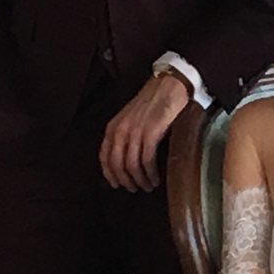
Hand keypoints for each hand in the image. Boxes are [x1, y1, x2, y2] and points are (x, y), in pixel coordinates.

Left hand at [99, 70, 191, 191]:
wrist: (169, 85)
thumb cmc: (153, 101)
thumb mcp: (131, 117)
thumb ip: (125, 134)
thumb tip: (125, 158)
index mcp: (113, 127)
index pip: (104, 157)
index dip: (109, 174)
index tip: (116, 185)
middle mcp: (120, 130)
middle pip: (117, 164)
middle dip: (125, 181)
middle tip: (134, 189)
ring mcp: (135, 132)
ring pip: (131, 165)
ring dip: (139, 180)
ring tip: (147, 186)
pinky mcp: (151, 133)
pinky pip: (146, 160)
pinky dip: (150, 173)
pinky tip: (155, 178)